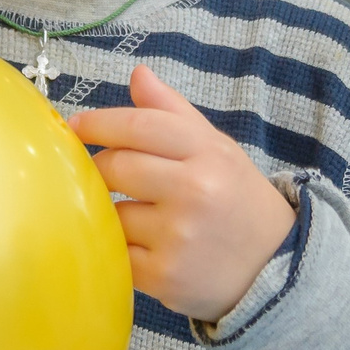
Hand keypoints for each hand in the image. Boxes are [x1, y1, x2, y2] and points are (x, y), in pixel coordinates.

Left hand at [69, 64, 298, 321]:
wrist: (275, 267)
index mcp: (208, 153)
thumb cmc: (236, 200)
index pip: (139, 126)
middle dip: (100, 168)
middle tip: (105, 174)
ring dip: (114, 214)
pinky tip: (144, 248)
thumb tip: (137, 74)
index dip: (99, 123)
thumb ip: (173, 112)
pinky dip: (120, 249)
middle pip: (116, 167)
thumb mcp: (217, 149)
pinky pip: (116, 253)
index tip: (74, 126)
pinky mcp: (164, 275)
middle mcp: (195, 190)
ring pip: (112, 213)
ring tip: (144, 219)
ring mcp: (178, 235)